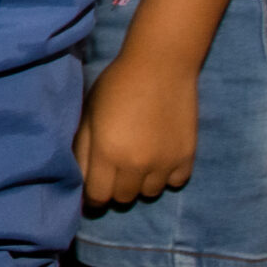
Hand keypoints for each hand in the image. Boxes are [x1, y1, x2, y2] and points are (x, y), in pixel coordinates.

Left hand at [75, 47, 199, 207]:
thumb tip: (79, 180)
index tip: (91, 191)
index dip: (91, 197)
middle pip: (123, 198)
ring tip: (137, 162)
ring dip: (140, 184)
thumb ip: (83, 150)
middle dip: (115, 189)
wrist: (159, 68)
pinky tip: (159, 157)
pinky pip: (174, 182)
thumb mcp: (88, 116)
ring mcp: (165, 164)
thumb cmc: (115, 87)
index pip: (98, 196)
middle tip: (113, 171)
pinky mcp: (187, 158)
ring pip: (149, 193)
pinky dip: (165, 176)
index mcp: (107, 153)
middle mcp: (137, 165)